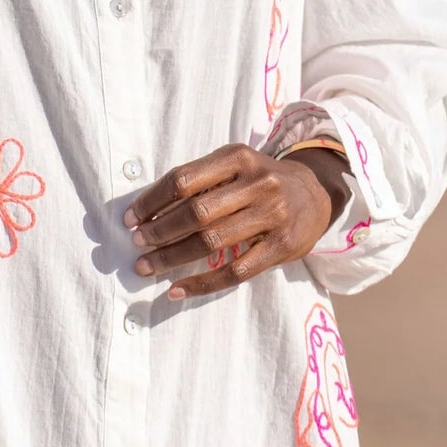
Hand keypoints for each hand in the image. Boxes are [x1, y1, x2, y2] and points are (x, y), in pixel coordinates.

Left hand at [123, 141, 351, 300]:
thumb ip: (200, 180)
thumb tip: (148, 209)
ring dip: (172, 257)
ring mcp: (271, 216)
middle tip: (137, 244)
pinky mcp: (281, 247)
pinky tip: (177, 289)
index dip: (152, 200)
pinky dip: (202, 283)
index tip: (131, 217)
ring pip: (211, 243)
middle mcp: (257, 184)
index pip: (183, 179)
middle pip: (196, 212)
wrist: (316, 193)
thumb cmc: (260, 179)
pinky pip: (235, 271)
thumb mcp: (235, 165)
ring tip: (146, 266)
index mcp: (238, 157)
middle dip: (159, 231)